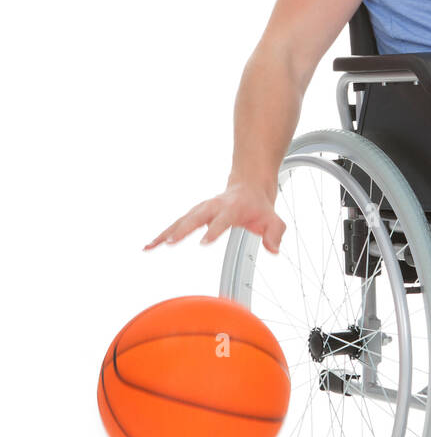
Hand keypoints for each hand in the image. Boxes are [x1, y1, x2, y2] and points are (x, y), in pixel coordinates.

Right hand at [143, 183, 285, 253]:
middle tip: (169, 243)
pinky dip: (162, 234)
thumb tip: (274, 250)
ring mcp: (201, 209)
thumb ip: (275, 234)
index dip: (213, 230)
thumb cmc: (260, 207)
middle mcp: (213, 206)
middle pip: (195, 217)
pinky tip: (149, 246)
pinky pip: (176, 224)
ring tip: (149, 247)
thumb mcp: (274, 220)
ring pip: (181, 220)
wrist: (248, 186)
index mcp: (232, 207)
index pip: (223, 220)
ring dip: (165, 233)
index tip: (203, 243)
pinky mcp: (194, 214)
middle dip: (182, 230)